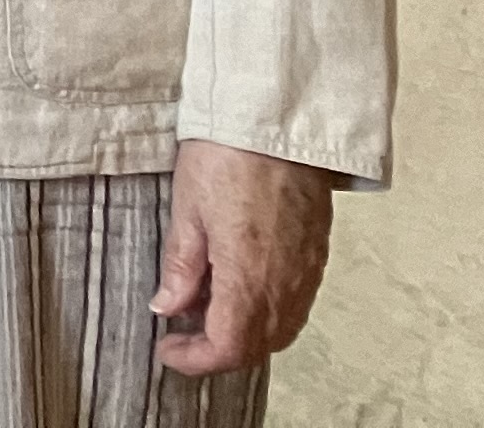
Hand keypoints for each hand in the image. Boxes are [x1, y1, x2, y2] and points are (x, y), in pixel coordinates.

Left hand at [153, 140, 333, 374]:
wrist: (279, 124)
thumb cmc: (228, 157)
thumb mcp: (187, 209)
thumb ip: (181, 266)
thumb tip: (167, 306)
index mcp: (248, 279)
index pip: (228, 347)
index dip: (195, 360)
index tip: (168, 350)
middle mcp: (285, 286)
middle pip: (257, 346)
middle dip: (217, 350)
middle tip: (182, 331)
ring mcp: (306, 273)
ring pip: (279, 329)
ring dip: (243, 331)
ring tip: (204, 302)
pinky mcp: (316, 256)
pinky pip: (294, 303)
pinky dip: (265, 309)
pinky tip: (237, 284)